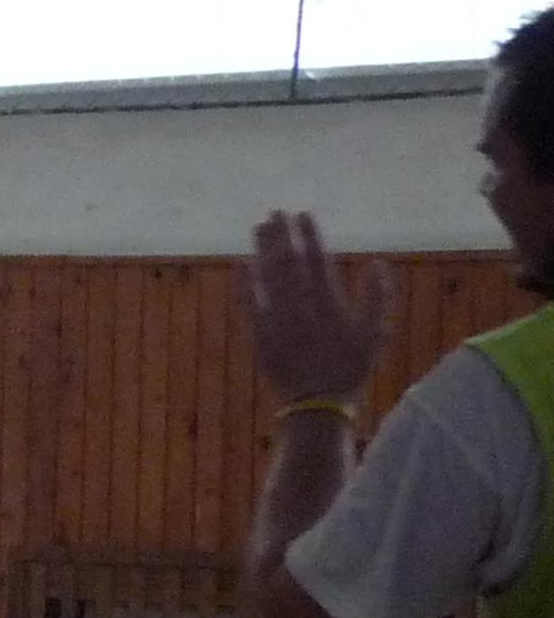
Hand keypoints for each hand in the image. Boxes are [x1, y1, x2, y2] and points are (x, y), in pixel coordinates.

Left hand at [246, 211, 390, 403]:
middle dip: (282, 236)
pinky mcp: (259, 334)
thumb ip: (376, 297)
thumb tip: (377, 262)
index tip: (303, 214)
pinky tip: (241, 264)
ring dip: (263, 250)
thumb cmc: (349, 368)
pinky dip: (245, 283)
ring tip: (260, 228)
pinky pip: (249, 303)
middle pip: (289, 263)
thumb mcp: (374, 334)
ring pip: (268, 277)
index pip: (319, 261)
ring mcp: (278, 320)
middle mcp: (302, 307)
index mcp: (330, 304)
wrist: (317, 403)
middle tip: (275, 213)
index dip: (310, 236)